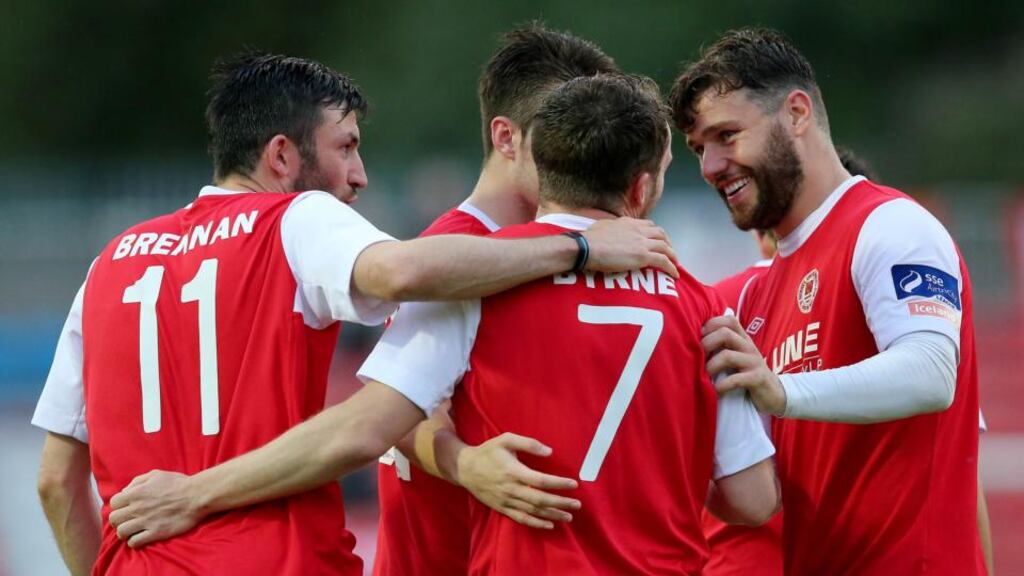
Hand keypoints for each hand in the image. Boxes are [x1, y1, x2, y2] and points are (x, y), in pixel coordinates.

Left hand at [108, 470, 204, 547]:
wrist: (197, 496)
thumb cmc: (178, 483)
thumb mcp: (156, 474)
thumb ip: (137, 481)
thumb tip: (125, 491)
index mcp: (136, 493)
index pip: (113, 503)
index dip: (118, 506)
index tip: (126, 508)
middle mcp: (138, 508)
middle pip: (114, 519)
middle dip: (119, 520)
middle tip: (127, 520)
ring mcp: (146, 521)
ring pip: (121, 532)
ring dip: (125, 532)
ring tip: (132, 531)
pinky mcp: (155, 533)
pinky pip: (135, 542)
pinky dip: (134, 541)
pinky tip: (140, 537)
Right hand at [456, 432, 580, 529]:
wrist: (465, 468)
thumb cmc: (488, 452)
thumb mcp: (506, 440)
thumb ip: (528, 443)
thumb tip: (549, 452)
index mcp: (513, 471)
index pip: (541, 481)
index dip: (559, 484)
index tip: (574, 484)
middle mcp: (511, 489)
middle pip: (540, 500)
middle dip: (560, 503)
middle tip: (577, 504)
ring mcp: (506, 501)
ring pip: (533, 512)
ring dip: (552, 515)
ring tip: (569, 517)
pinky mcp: (502, 508)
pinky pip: (521, 519)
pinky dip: (536, 523)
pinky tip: (549, 525)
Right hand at [583, 217, 678, 277]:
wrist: (587, 247)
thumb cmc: (588, 240)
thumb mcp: (600, 227)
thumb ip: (609, 229)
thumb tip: (607, 233)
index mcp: (627, 222)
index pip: (647, 224)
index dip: (655, 232)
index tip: (656, 239)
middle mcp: (638, 230)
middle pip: (660, 233)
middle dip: (667, 242)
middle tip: (669, 250)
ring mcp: (642, 242)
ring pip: (665, 247)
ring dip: (672, 255)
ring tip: (675, 262)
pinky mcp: (643, 256)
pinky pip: (663, 261)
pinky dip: (671, 267)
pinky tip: (674, 274)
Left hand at [701, 315, 786, 415]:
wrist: (773, 392)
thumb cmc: (747, 372)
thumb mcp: (737, 355)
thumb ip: (722, 346)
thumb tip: (693, 341)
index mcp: (743, 339)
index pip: (729, 320)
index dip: (711, 324)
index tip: (699, 337)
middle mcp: (749, 347)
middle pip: (725, 334)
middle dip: (706, 344)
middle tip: (697, 358)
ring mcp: (754, 362)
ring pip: (727, 355)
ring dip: (711, 366)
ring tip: (704, 375)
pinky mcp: (757, 378)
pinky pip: (736, 379)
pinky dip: (722, 385)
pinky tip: (715, 390)